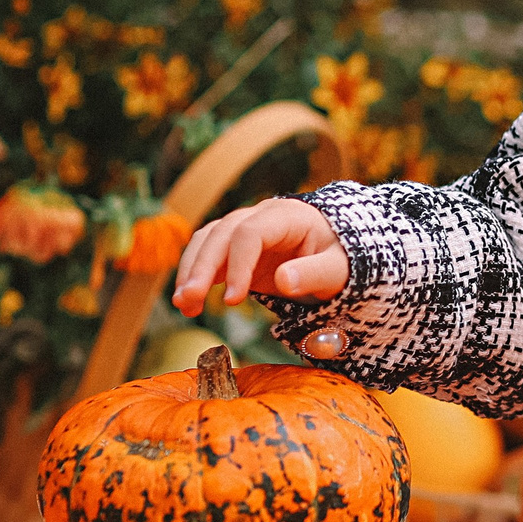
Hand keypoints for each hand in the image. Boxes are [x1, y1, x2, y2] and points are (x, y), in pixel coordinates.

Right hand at [171, 199, 347, 312]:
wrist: (334, 254)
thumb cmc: (339, 259)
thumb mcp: (337, 270)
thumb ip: (314, 273)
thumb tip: (284, 281)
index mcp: (286, 216)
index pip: (251, 233)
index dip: (238, 265)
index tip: (234, 300)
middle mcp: (259, 217)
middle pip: (220, 234)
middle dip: (201, 267)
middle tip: (188, 300)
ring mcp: (243, 230)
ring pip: (207, 242)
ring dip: (191, 272)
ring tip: (183, 305)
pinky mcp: (235, 249)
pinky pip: (207, 257)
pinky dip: (195, 278)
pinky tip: (188, 304)